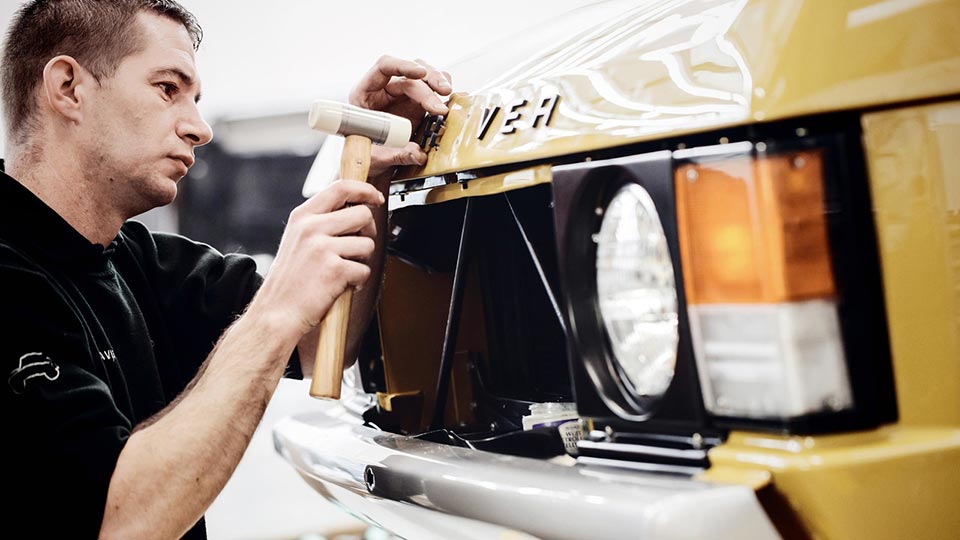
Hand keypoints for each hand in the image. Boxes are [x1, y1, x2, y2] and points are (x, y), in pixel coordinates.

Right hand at [251, 180, 383, 339]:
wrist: (276, 313)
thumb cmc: (290, 281)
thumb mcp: (298, 240)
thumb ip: (321, 222)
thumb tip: (355, 209)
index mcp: (302, 217)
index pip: (341, 187)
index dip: (365, 190)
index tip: (375, 198)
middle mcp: (311, 227)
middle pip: (362, 214)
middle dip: (368, 232)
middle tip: (357, 248)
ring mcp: (322, 248)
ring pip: (368, 244)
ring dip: (362, 261)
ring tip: (343, 271)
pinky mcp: (334, 269)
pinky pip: (364, 270)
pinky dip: (358, 282)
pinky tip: (342, 286)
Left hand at [349, 55, 452, 178]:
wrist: (372, 160)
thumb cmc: (366, 153)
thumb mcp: (376, 157)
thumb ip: (396, 154)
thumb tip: (417, 154)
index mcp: (366, 93)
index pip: (384, 67)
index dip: (402, 66)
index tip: (420, 74)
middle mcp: (385, 89)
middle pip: (409, 74)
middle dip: (429, 83)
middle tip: (442, 97)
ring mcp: (401, 95)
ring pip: (423, 76)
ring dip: (438, 81)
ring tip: (447, 93)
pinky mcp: (415, 103)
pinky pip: (431, 88)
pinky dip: (440, 91)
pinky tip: (447, 99)